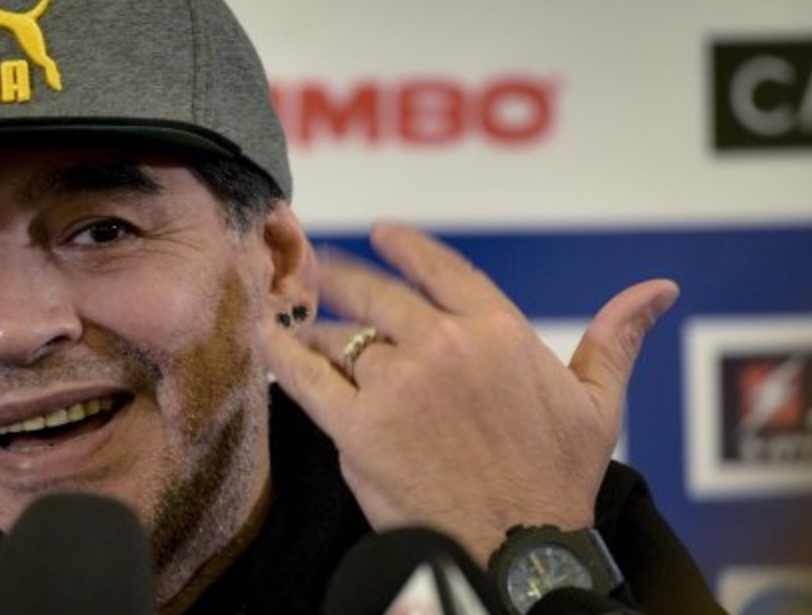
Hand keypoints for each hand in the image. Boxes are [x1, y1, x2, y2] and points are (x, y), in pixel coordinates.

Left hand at [260, 221, 678, 563]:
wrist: (518, 550)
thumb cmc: (558, 480)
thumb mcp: (598, 404)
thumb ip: (616, 338)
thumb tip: (657, 290)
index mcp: (499, 331)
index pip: (441, 268)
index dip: (405, 245)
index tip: (381, 232)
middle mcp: (444, 345)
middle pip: (377, 293)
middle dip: (343, 276)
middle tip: (318, 265)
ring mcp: (397, 383)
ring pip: (340, 336)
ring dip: (315, 327)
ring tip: (296, 320)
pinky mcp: (357, 426)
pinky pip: (305, 376)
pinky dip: (280, 353)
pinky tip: (265, 336)